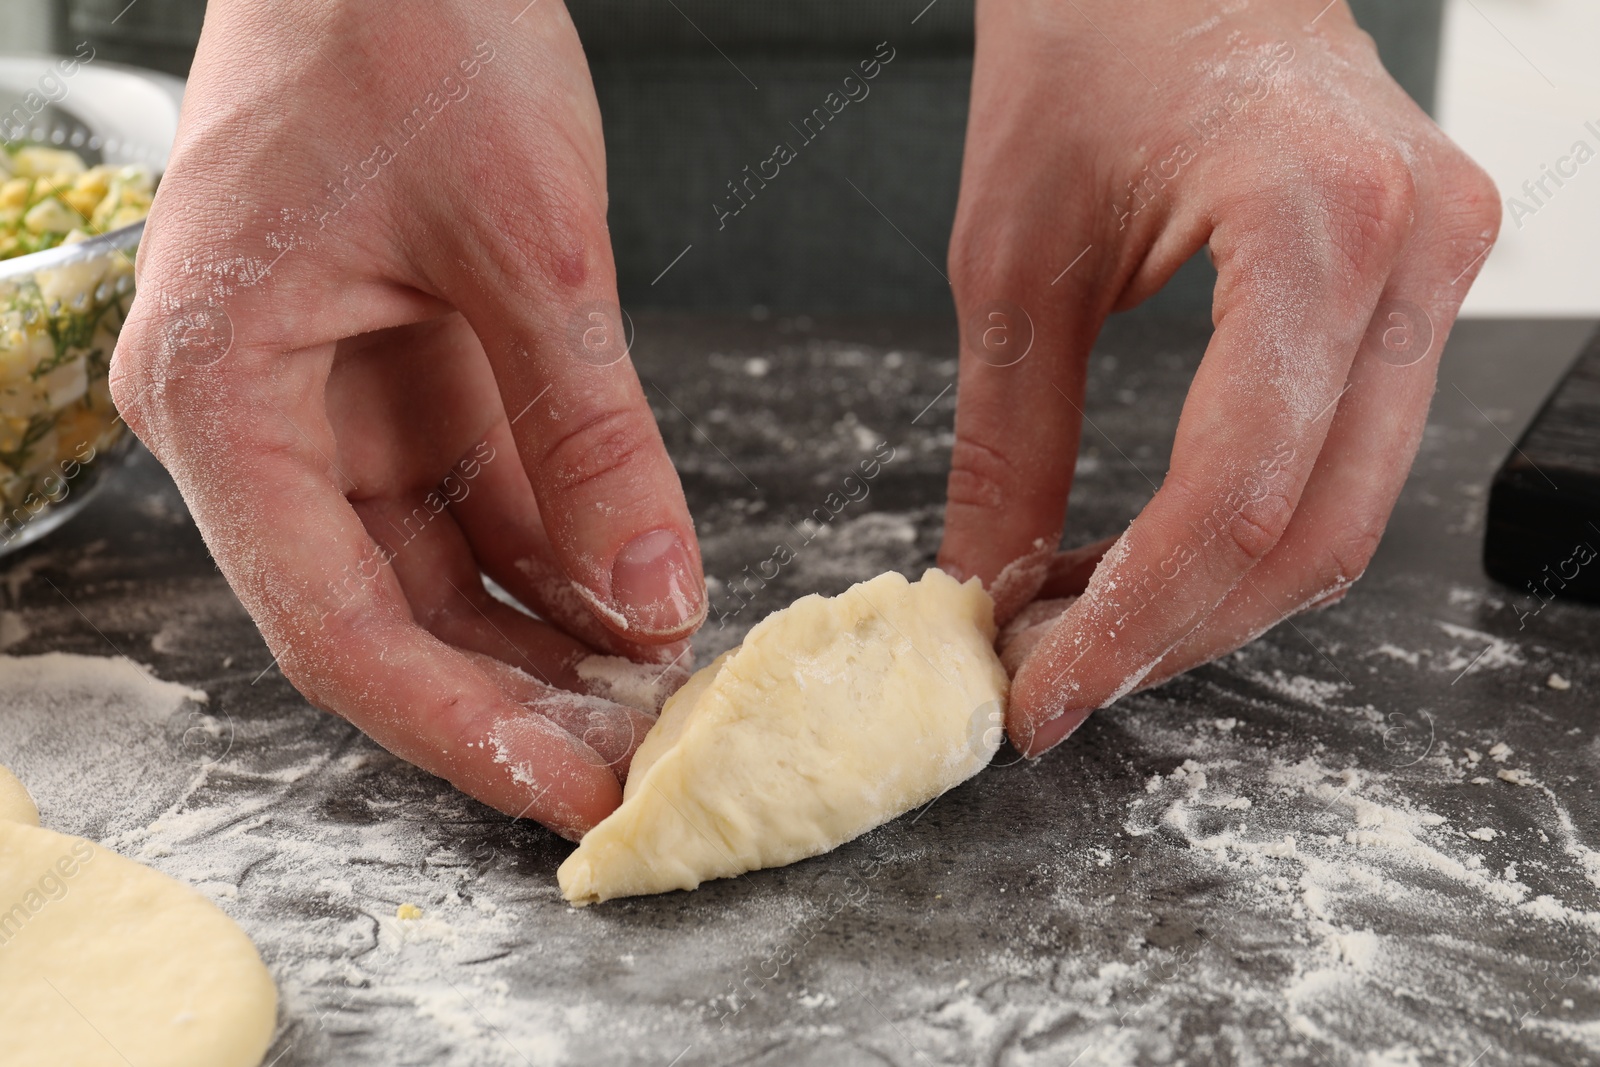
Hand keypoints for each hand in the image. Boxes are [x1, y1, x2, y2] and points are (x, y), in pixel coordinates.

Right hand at [110, 0, 704, 837]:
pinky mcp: (393, 368)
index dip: (456, 728)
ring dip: (540, 631)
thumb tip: (654, 599)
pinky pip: (471, 491)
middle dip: (510, 694)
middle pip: (379, 613)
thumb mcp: (529, 247)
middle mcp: (254, 417)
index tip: (568, 792)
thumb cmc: (408, 24)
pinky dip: (553, 546)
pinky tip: (633, 594)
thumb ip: (590, 436)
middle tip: (633, 758)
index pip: (334, 625)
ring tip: (651, 692)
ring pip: (430, 565)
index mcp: (224, 395)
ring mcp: (322, 395)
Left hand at [938, 0, 1499, 754]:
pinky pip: (1348, 458)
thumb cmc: (1090, 43)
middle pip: (1313, 531)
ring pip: (1346, 514)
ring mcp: (1442, 267)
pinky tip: (1149, 556)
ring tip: (1085, 620)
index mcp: (1312, 220)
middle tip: (1056, 677)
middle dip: (1176, 632)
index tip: (1043, 690)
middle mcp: (1413, 248)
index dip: (1134, 620)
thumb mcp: (1012, 255)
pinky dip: (1246, 532)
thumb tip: (986, 584)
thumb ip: (1004, 438)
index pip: (1234, 492)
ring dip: (1212, 597)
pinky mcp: (1423, 287)